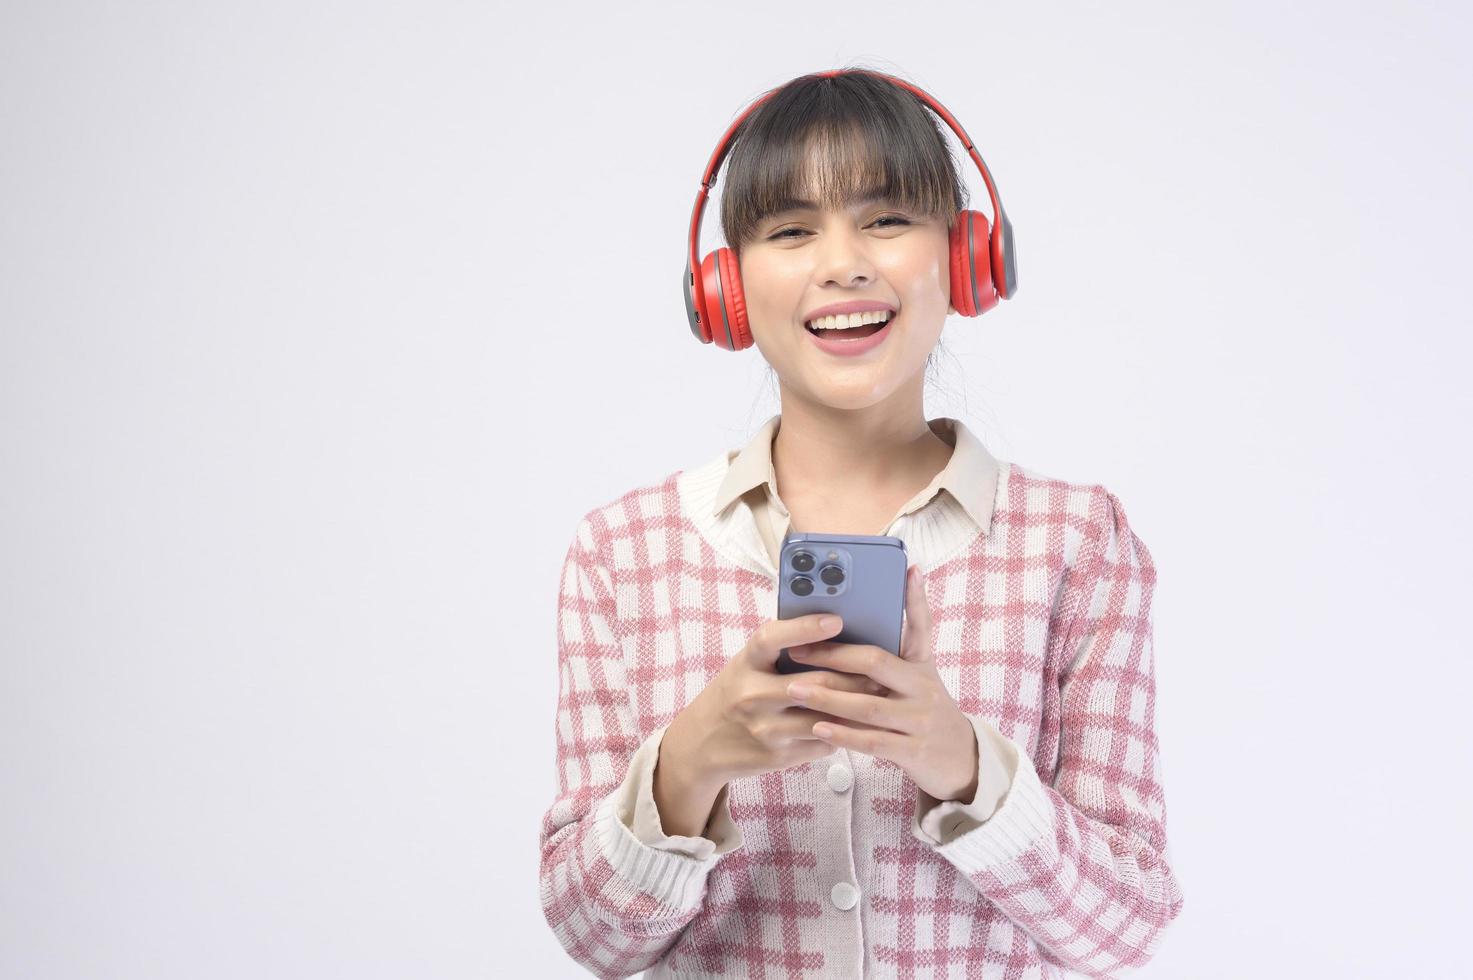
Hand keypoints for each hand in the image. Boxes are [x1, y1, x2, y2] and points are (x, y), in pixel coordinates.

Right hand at [660, 611, 896, 794]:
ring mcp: (765, 729)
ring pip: (824, 716)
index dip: (805, 628)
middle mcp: (752, 695)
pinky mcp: (777, 756)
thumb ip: (781, 652)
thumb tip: (835, 631)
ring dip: (856, 707)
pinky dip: (843, 732)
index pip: (774, 638)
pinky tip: (861, 724)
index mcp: (745, 663)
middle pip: (814, 681)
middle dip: (853, 675)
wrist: (702, 744)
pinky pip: (822, 742)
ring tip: (882, 695)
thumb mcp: (747, 666)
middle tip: (883, 668)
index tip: (837, 619)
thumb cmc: (735, 693)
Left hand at [783, 564, 979, 803]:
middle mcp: (923, 689)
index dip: (916, 598)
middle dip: (834, 655)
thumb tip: (864, 625)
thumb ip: (895, 655)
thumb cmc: (925, 711)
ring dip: (828, 697)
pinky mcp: (912, 751)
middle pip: (877, 663)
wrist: (960, 760)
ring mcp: (919, 720)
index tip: (909, 569)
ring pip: (868, 705)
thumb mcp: (920, 678)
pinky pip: (872, 741)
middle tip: (797, 650)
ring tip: (795, 689)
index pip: (921, 626)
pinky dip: (843, 734)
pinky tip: (818, 727)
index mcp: (922, 666)